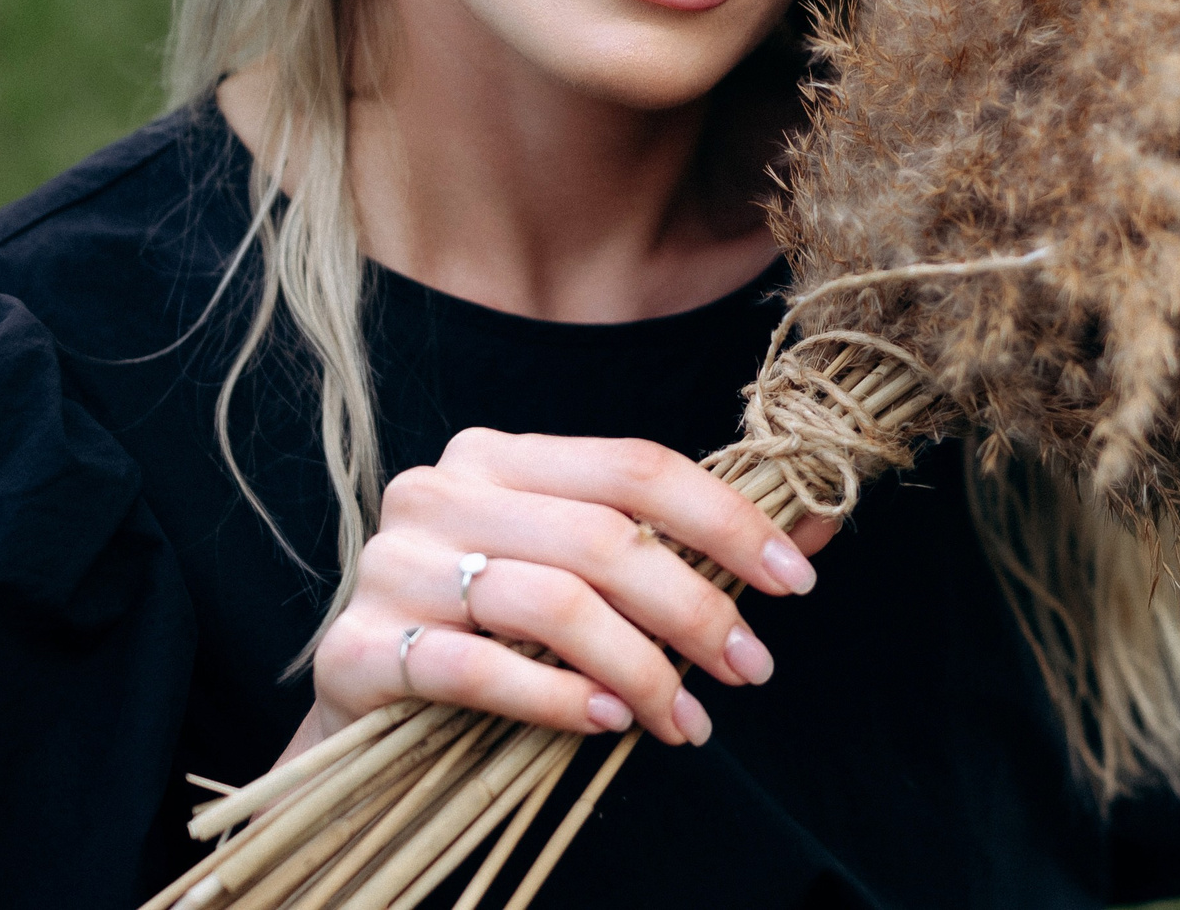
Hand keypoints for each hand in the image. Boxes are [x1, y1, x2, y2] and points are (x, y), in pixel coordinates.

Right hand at [292, 428, 838, 757]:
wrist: (364, 712)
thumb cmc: (494, 633)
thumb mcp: (586, 579)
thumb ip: (686, 547)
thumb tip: (821, 525)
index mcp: (499, 457)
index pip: (635, 466)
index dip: (727, 520)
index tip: (797, 581)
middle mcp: (439, 491)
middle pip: (603, 537)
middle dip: (697, 607)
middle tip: (751, 668)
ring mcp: (390, 566)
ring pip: (551, 602)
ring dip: (641, 669)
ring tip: (686, 721)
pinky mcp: (358, 647)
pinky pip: (476, 667)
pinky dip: (554, 697)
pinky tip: (606, 722)